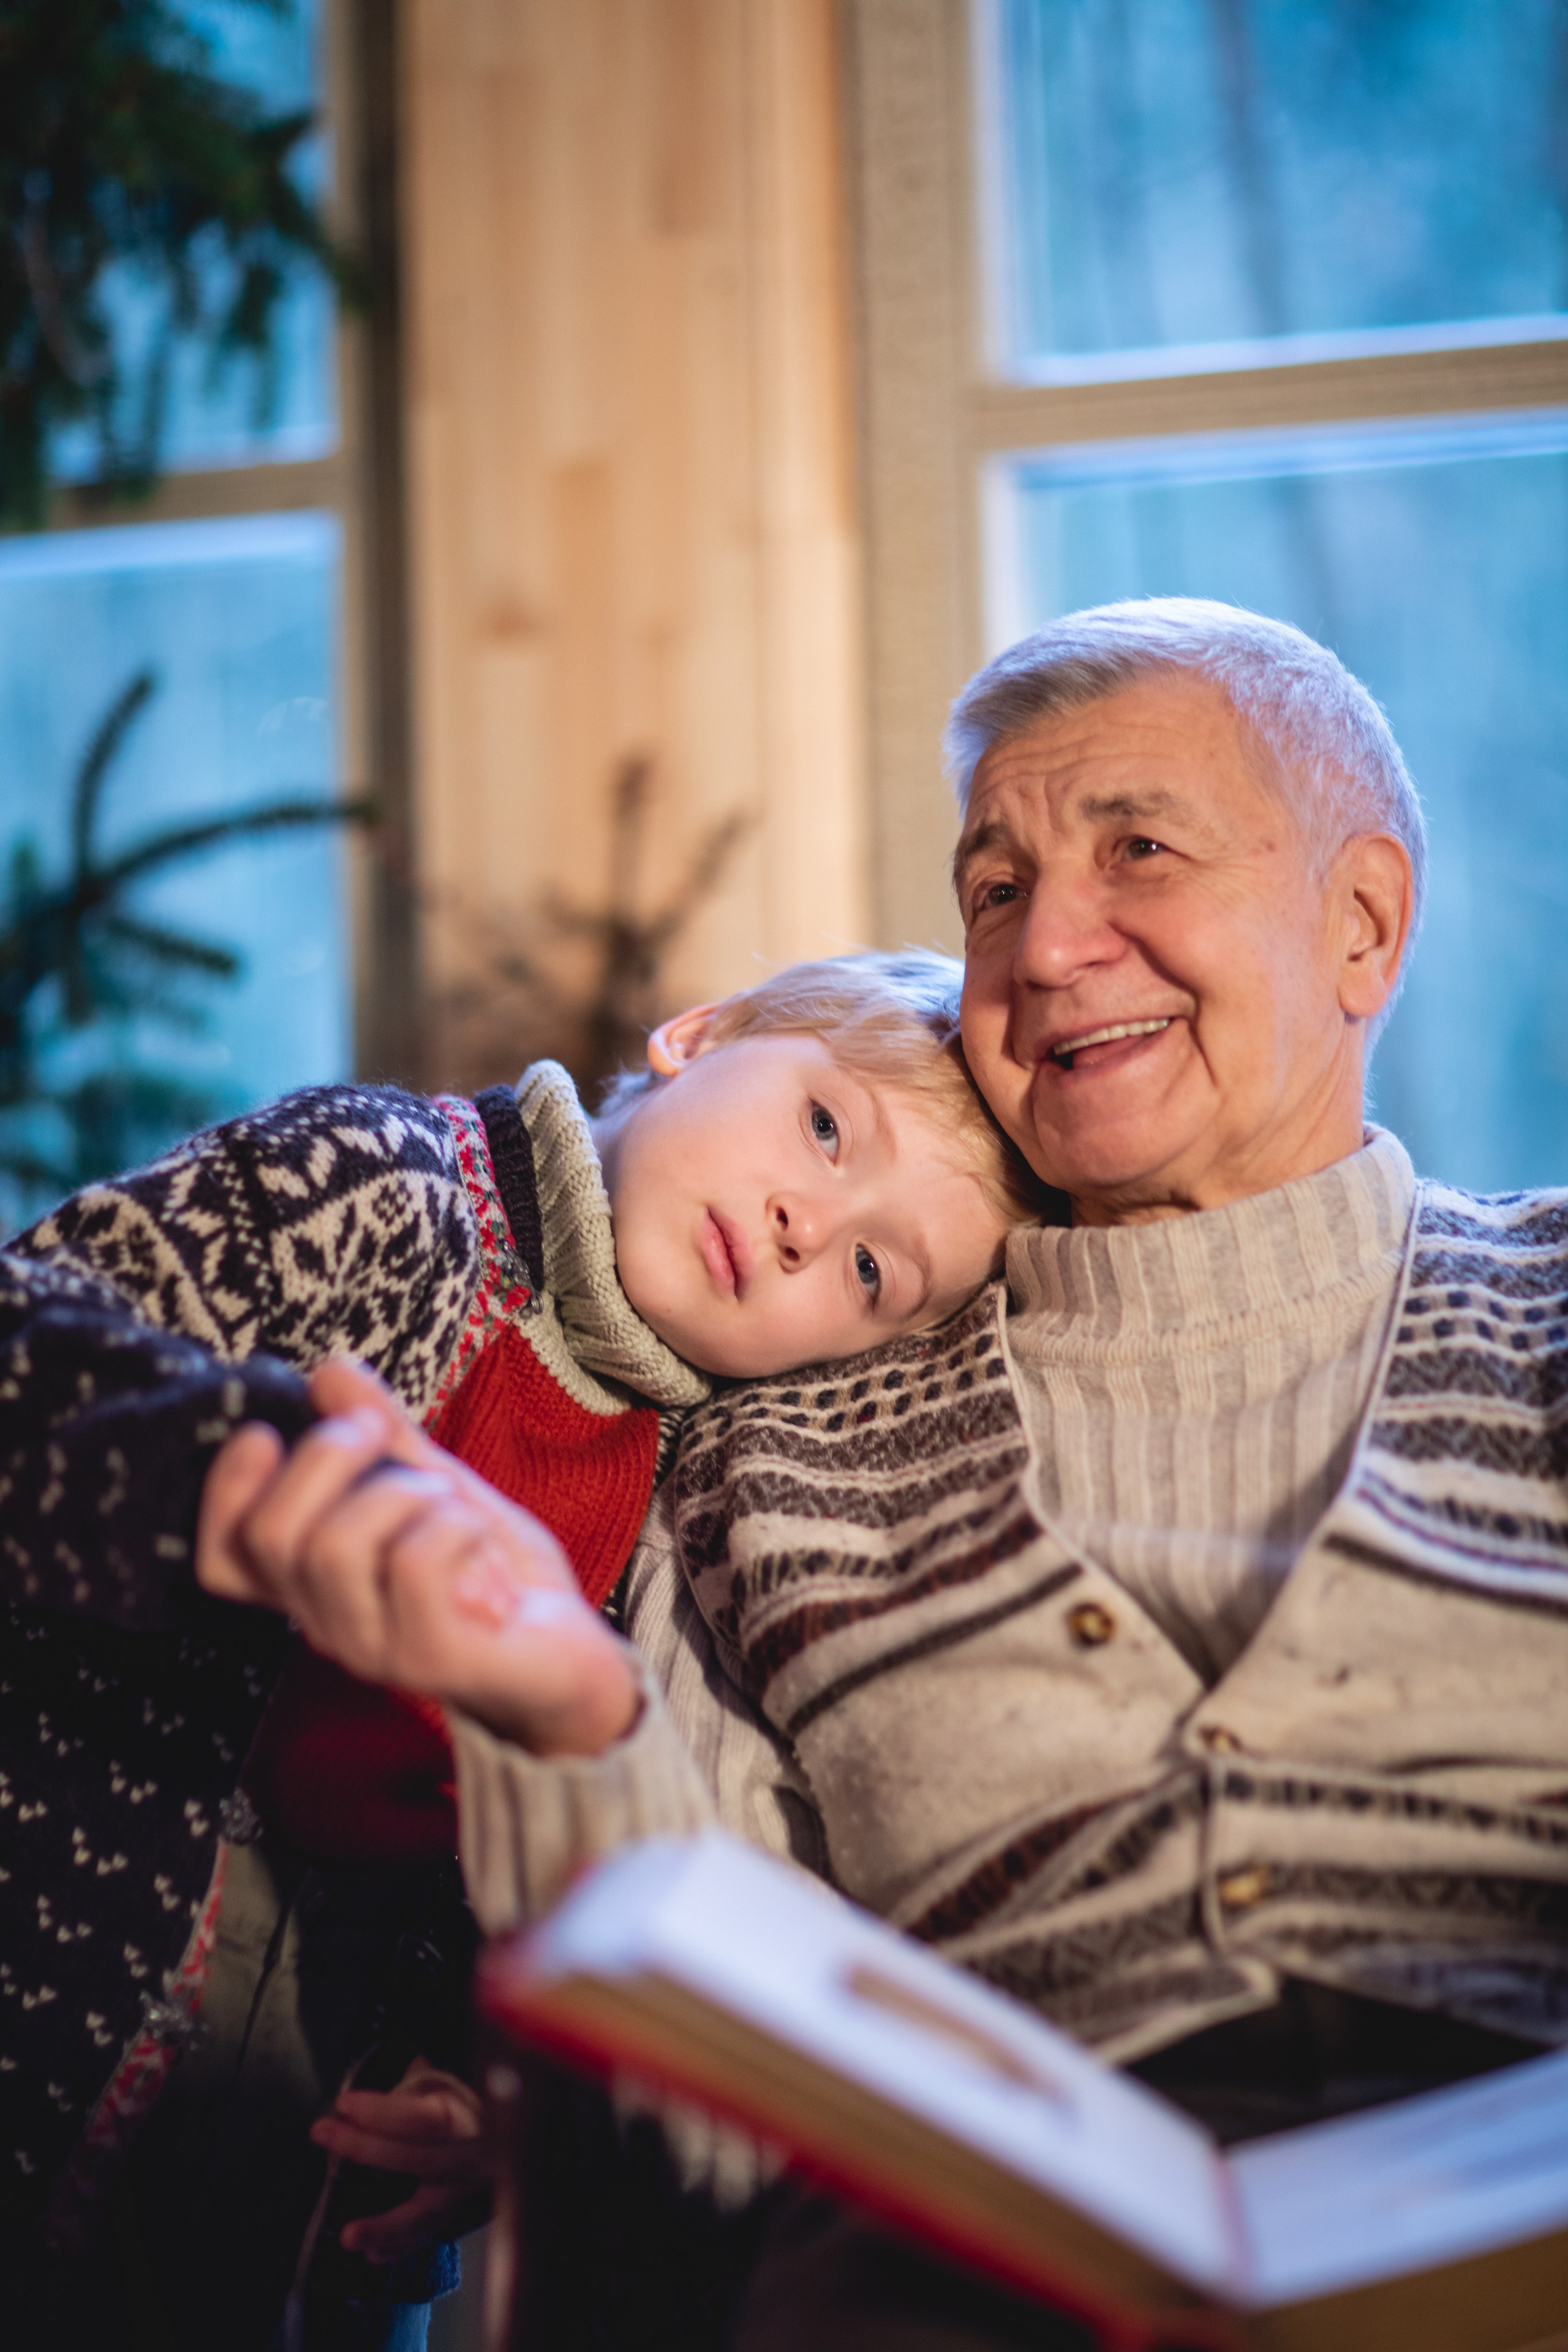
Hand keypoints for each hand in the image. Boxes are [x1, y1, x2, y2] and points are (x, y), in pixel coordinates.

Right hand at [196, 1358, 639, 1755]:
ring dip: (404, 1493)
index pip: (223, 1557)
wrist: (573, 1659)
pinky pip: (413, 1564)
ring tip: (450, 1506)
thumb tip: (329, 1370)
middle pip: (274, 1535)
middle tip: (379, 1434)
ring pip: (338, 1545)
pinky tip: (479, 1540)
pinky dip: (453, 1526)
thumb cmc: (495, 1575)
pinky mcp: (432, 1658)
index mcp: (318, 1586)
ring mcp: (376, 1648)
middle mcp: (329, 1623)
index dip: (225, 1490)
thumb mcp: (438, 1490)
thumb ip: (385, 1438)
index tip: (265, 1433)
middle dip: (325, 1456)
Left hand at [312, 2059, 492, 2263]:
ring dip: (385, 2227)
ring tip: (349, 2236)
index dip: (382, 2111)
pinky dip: (399, 2247)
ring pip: (426, 2213)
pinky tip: (372, 2254)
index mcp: (467, 2118)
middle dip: (365, 2147)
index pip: (423, 2117)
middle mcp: (471, 2158)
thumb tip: (389, 2074)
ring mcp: (465, 2193)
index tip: (344, 2104)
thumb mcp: (446, 2085)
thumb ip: (416, 2084)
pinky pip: (428, 2237)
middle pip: (417, 2159)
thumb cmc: (463, 2108)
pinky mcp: (456, 2216)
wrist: (505, 2136)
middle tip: (324, 2134)